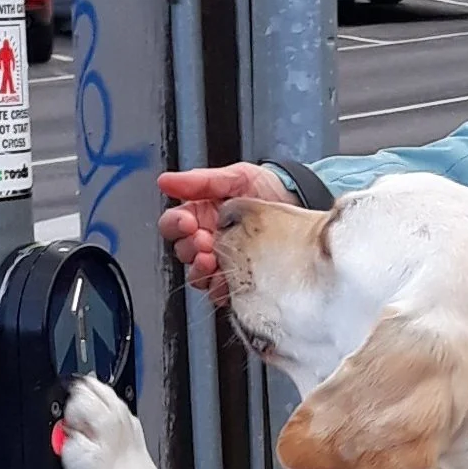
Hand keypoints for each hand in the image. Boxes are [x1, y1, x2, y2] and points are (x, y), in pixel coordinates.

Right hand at [158, 163, 294, 304]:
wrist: (301, 201)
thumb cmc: (268, 187)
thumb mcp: (235, 177)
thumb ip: (200, 181)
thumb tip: (166, 181)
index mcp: (200, 214)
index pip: (173, 224)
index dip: (175, 225)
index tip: (188, 222)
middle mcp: (207, 239)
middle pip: (182, 251)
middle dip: (191, 248)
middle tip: (206, 241)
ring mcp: (223, 260)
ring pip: (197, 274)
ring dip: (201, 270)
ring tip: (213, 260)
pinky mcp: (240, 278)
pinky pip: (220, 291)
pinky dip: (220, 288)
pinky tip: (228, 280)